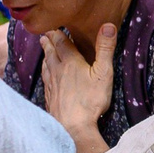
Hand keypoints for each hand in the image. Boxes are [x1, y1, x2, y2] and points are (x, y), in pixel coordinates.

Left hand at [39, 24, 116, 152]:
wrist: (73, 127)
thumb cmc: (90, 100)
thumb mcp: (103, 72)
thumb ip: (105, 48)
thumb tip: (108, 25)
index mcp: (70, 62)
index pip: (62, 43)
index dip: (58, 34)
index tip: (55, 27)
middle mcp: (58, 71)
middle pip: (51, 53)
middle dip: (49, 43)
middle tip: (45, 35)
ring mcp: (52, 85)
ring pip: (47, 66)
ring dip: (45, 56)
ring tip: (44, 50)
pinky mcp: (50, 98)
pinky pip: (46, 80)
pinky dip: (45, 72)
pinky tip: (47, 76)